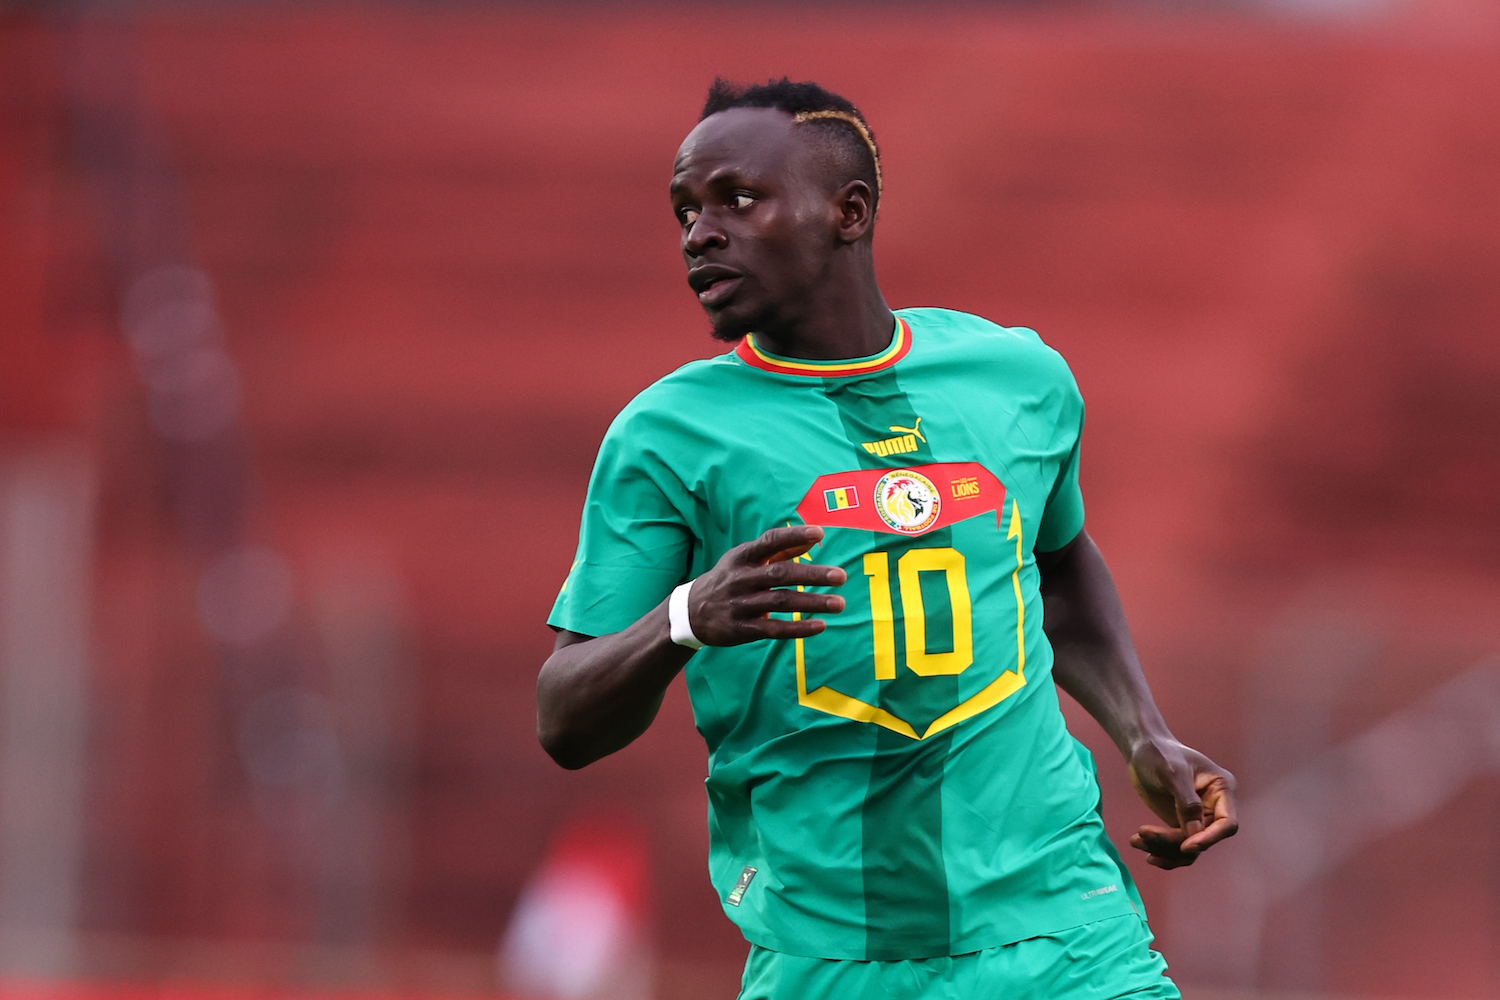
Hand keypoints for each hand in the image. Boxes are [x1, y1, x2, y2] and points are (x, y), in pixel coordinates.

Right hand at [685, 524, 846, 646]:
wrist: (691, 612)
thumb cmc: (729, 579)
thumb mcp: (746, 560)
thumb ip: (781, 549)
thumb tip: (814, 538)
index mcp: (742, 557)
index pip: (769, 542)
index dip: (794, 536)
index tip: (820, 533)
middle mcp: (740, 578)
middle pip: (780, 574)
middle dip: (812, 575)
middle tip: (841, 576)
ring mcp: (739, 605)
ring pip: (781, 602)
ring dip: (812, 603)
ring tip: (839, 604)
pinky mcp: (740, 629)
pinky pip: (773, 629)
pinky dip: (798, 628)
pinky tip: (820, 625)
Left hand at [1126, 738, 1237, 868]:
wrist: (1141, 750)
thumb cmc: (1159, 753)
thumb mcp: (1172, 772)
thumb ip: (1186, 801)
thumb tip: (1194, 834)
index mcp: (1222, 789)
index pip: (1227, 824)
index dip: (1209, 838)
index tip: (1185, 846)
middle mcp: (1215, 807)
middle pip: (1203, 840)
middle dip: (1174, 843)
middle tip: (1142, 834)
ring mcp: (1199, 818)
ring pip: (1189, 849)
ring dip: (1163, 850)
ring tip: (1135, 840)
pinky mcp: (1182, 825)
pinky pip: (1176, 848)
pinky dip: (1160, 850)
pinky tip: (1140, 845)